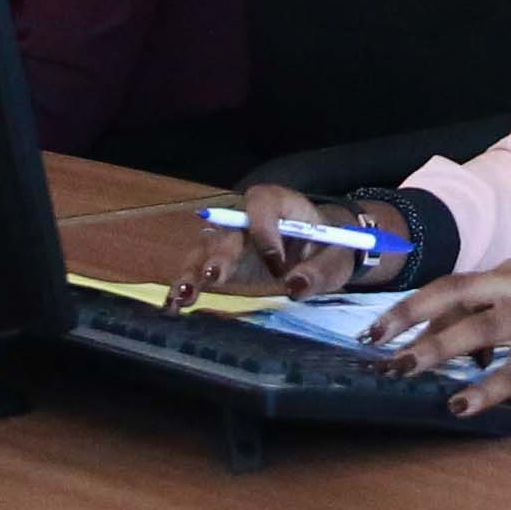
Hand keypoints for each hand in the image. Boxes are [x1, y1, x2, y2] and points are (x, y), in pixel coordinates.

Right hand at [172, 184, 388, 307]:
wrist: (319, 251)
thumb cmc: (329, 248)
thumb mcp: (336, 258)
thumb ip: (320, 271)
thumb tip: (296, 286)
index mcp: (280, 203)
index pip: (262, 203)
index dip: (265, 229)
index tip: (276, 263)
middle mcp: (247, 217)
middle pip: (227, 228)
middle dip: (219, 252)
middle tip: (213, 277)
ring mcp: (230, 239)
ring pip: (205, 249)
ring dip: (193, 272)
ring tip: (182, 296)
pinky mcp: (220, 262)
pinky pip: (198, 270)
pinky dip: (186, 286)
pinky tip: (174, 306)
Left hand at [371, 268, 510, 416]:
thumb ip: (492, 316)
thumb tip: (442, 340)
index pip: (452, 284)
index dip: (412, 305)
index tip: (379, 327)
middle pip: (454, 294)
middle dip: (409, 318)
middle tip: (375, 342)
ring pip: (478, 329)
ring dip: (435, 350)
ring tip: (403, 369)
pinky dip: (484, 388)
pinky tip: (460, 404)